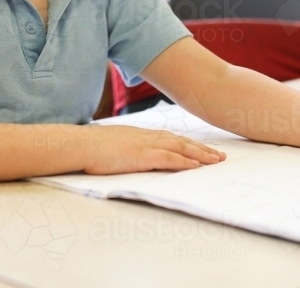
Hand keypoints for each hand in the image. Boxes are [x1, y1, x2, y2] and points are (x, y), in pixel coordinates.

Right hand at [83, 125, 225, 174]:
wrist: (81, 144)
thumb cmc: (92, 146)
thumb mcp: (113, 144)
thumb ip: (126, 147)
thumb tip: (128, 153)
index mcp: (141, 134)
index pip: (170, 138)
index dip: (188, 143)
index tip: (201, 148)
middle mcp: (147, 136)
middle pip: (181, 141)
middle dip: (201, 148)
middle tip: (219, 156)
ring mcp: (145, 145)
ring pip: (180, 148)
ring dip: (199, 154)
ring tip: (215, 161)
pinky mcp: (142, 156)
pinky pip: (168, 158)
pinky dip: (183, 161)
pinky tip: (196, 165)